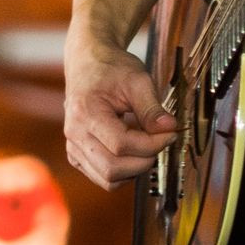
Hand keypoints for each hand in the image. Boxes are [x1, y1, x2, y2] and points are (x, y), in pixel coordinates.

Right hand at [62, 39, 175, 187]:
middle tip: (162, 142)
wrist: (88, 65)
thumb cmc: (111, 69)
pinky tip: (135, 151)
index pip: (121, 145)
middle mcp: (74, 135)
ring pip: (107, 179)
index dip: (151, 144)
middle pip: (112, 168)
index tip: (171, 133)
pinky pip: (102, 177)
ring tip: (149, 146)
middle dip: (144, 160)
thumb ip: (152, 108)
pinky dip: (123, 172)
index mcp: (85, 114)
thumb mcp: (137, 80)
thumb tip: (170, 129)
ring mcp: (73, 148)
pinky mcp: (77, 156)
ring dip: (135, 169)